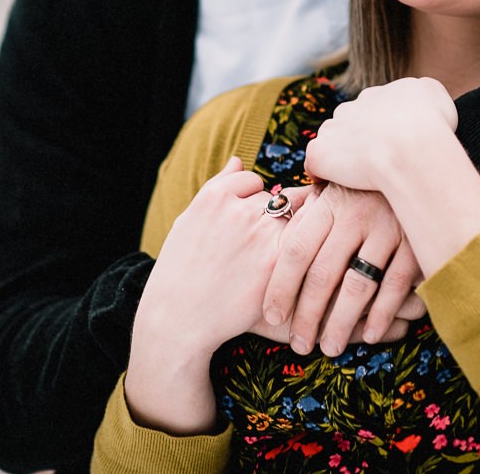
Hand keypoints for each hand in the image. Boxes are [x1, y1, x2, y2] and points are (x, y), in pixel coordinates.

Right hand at [135, 158, 308, 354]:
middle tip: (256, 244)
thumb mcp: (189, 220)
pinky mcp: (278, 262)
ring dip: (287, 233)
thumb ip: (218, 186)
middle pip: (276, 198)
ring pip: (292, 217)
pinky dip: (297, 251)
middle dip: (272, 216)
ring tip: (265, 260)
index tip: (241, 223)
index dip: (249, 201)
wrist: (179, 318)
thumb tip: (239, 160)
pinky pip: (300, 241)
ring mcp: (262, 235)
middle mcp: (240, 210)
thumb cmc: (182, 269)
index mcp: (215, 196)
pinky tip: (282, 267)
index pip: (251, 181)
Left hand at [262, 183, 426, 355]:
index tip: (272, 315)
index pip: (296, 251)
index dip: (281, 287)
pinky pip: (395, 286)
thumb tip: (275, 215)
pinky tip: (368, 335)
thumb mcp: (335, 181)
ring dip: (340, 323)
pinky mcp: (415, 242)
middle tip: (299, 343)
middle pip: (323, 274)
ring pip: (357, 286)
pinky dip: (380, 314)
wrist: (422, 161)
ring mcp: (387, 228)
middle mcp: (355, 214)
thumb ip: (307, 202)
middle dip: (307, 315)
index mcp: (329, 203)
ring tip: (328, 348)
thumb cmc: (368, 181)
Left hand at [304, 77, 457, 190]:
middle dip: (361, 140)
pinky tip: (335, 186)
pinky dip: (321, 174)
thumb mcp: (438, 97)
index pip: (375, 109)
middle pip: (351, 122)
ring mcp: (333, 129)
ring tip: (360, 178)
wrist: (411, 147)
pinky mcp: (320, 153)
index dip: (385, 130)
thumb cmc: (432, 127)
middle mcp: (352, 106)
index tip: (395, 148)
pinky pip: (315, 164)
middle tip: (379, 165)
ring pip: (332, 141)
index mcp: (379, 94)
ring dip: (341, 156)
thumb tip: (421, 102)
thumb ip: (425, 93)